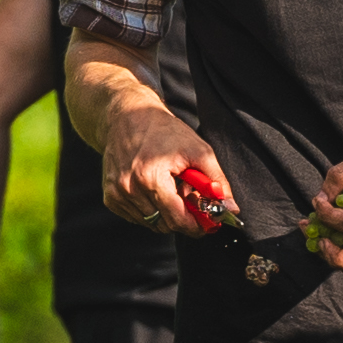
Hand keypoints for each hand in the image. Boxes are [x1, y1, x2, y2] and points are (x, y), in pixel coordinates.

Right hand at [101, 110, 231, 231]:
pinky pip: (136, 217)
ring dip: (165, 213)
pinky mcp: (110, 197)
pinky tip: (154, 190)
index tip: (207, 224)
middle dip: (182, 218)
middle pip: (164, 225)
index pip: (176, 220)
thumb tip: (231, 209)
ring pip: (151, 223)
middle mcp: (130, 188)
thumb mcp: (198, 150)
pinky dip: (150, 210)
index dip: (196, 226)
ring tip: (170, 189)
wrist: (128, 117)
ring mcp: (117, 194)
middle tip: (190, 200)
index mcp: (151, 177)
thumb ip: (217, 181)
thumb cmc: (165, 131)